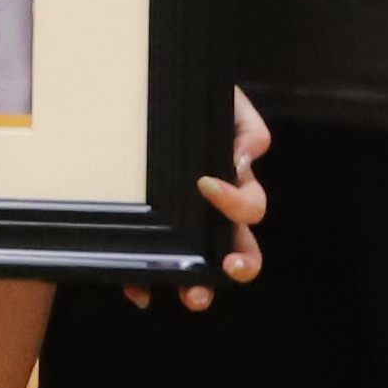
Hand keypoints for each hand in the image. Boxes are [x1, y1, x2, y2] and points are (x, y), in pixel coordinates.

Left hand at [126, 91, 272, 309]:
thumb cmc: (190, 100)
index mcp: (231, 183)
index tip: (206, 185)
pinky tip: (138, 291)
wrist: (146, 92)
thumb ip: (245, 126)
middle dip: (241, 264)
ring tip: (194, 295)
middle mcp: (211, 213)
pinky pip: (150, 266)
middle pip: (240, 249)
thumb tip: (243, 160)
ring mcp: (181, 228)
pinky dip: (146, 283)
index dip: (236, 204)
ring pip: (200, 267)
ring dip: (201, 286)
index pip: (249, 207)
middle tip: (230, 267)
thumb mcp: (224, 101)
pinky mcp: (148, 236)